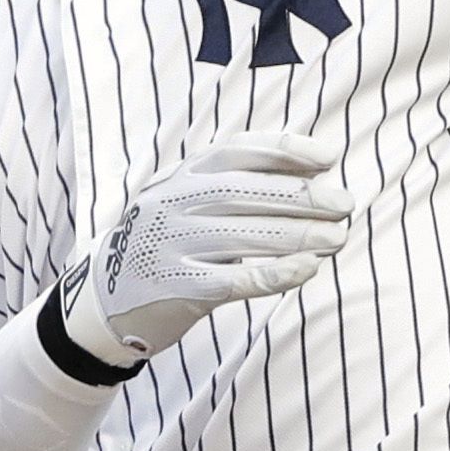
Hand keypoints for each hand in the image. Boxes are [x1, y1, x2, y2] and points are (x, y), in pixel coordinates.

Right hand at [60, 132, 351, 365]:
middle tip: (345, 204)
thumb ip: (236, 184)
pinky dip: (275, 273)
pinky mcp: (175, 287)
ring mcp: (170, 244)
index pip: (237, 151)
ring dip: (298, 234)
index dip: (285, 151)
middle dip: (301, 195)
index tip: (328, 157)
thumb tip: (313, 173)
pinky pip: (234, 278)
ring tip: (338, 237)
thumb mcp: (188, 199)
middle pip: (245, 192)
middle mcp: (172, 203)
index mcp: (179, 174)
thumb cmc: (167, 242)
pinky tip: (308, 268)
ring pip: (243, 234)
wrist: (104, 299)